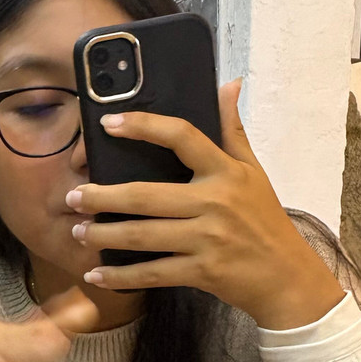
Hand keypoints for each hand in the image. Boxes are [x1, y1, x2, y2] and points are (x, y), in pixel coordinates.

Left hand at [67, 79, 343, 328]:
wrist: (287, 277)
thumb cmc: (264, 221)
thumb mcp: (254, 172)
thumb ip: (233, 130)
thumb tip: (229, 85)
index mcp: (225, 172)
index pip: (182, 136)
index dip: (143, 125)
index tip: (108, 122)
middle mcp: (215, 202)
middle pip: (144, 195)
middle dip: (101, 196)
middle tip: (73, 195)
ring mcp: (207, 238)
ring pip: (141, 235)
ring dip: (103, 234)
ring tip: (79, 230)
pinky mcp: (202, 271)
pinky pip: (151, 273)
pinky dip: (120, 276)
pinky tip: (96, 274)